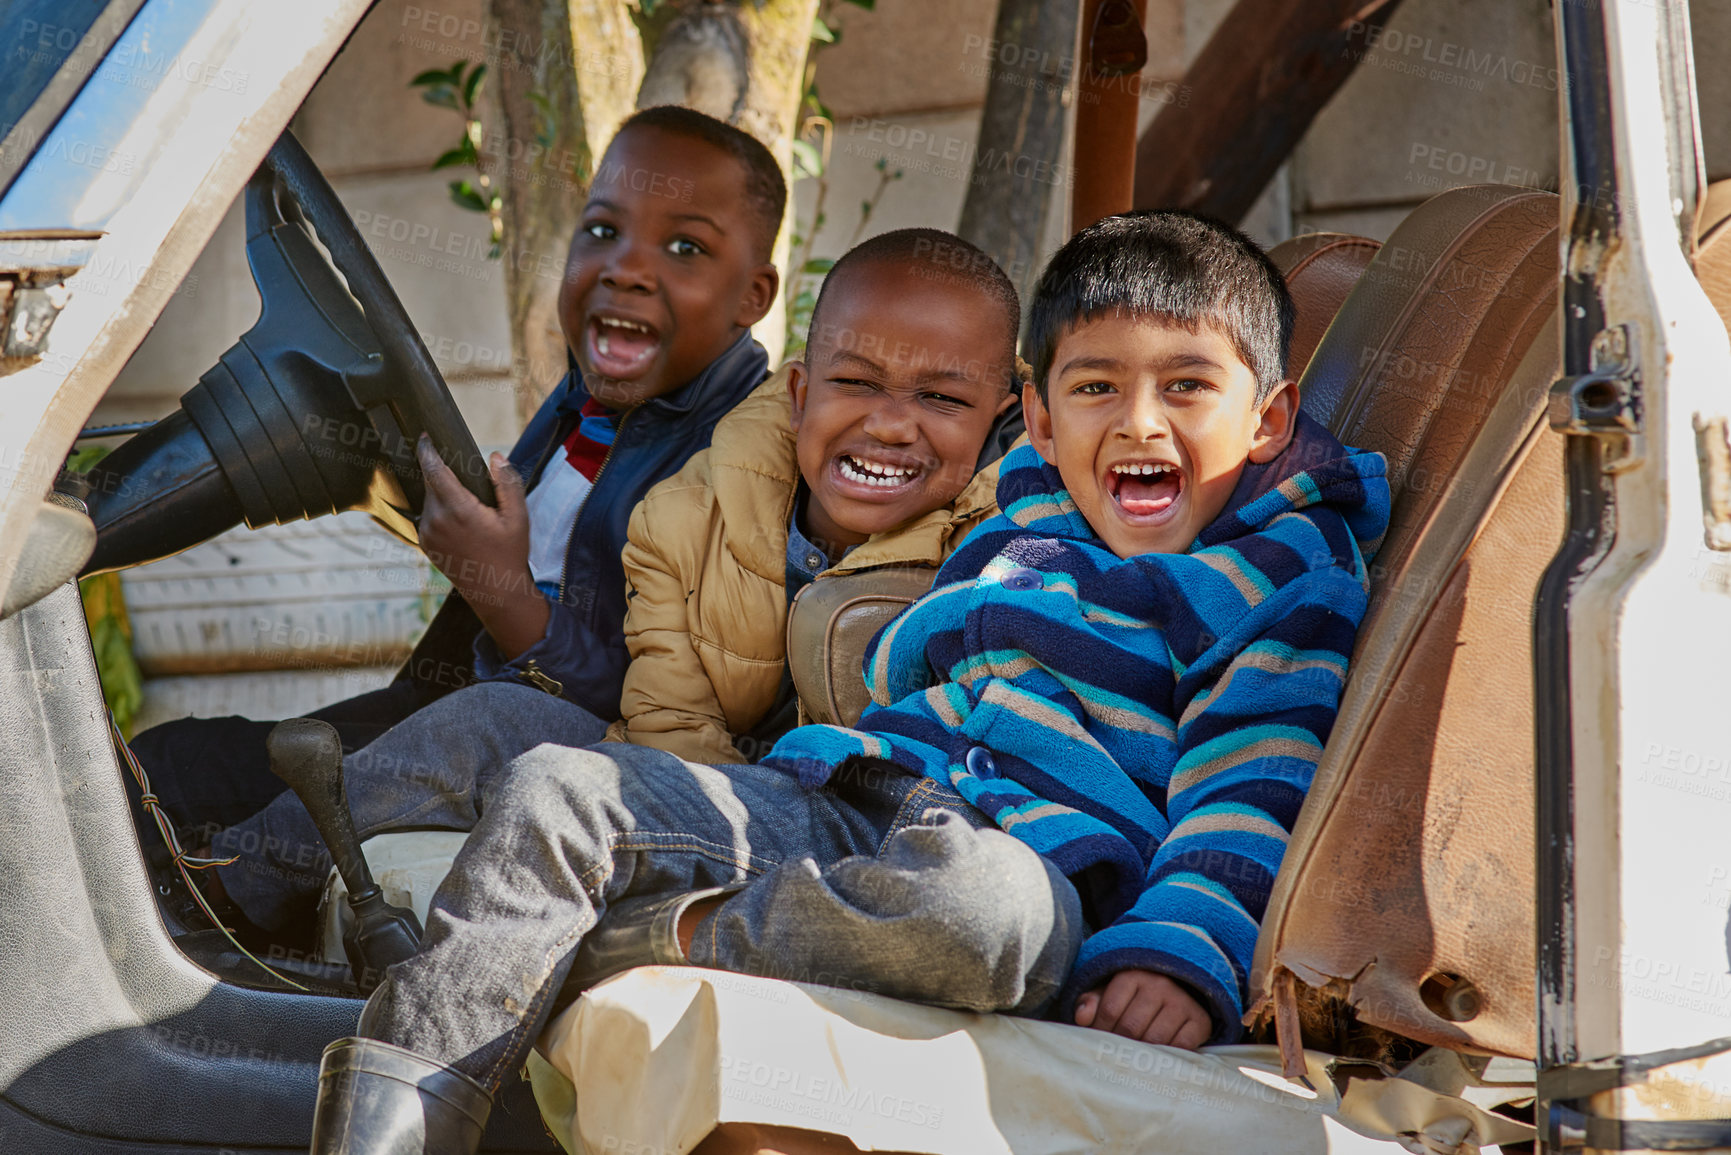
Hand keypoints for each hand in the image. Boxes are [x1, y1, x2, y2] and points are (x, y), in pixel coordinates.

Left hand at [416, 434, 548, 657]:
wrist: (496, 592)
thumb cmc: (510, 553)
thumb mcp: (518, 517)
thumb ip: (507, 483)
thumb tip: (495, 456)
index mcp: (458, 510)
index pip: (433, 470)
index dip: (427, 450)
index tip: (425, 436)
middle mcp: (437, 521)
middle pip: (431, 483)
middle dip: (442, 472)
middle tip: (464, 476)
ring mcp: (428, 534)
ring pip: (429, 499)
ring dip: (442, 493)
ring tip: (468, 505)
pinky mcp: (425, 544)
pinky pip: (428, 516)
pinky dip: (440, 510)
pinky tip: (461, 522)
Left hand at [1074, 969, 1211, 1048]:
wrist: (1180, 992)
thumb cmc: (1135, 998)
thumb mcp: (1110, 994)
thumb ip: (1091, 1002)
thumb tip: (1081, 1017)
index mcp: (1133, 976)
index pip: (1109, 1009)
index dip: (1099, 1030)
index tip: (1098, 1039)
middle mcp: (1159, 985)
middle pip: (1130, 1027)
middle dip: (1119, 1045)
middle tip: (1115, 1053)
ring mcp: (1181, 1002)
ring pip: (1154, 1039)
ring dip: (1142, 1053)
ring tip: (1133, 1057)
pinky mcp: (1199, 1020)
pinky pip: (1180, 1046)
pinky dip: (1168, 1056)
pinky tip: (1158, 1056)